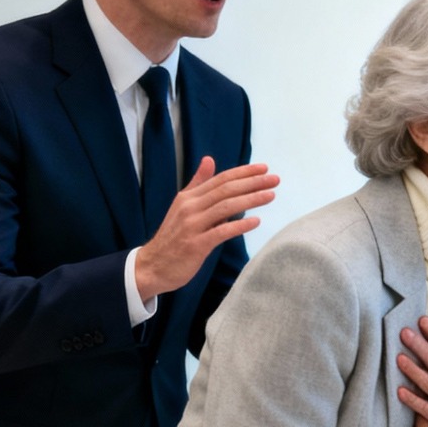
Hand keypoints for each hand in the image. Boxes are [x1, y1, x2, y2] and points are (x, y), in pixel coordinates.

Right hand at [135, 156, 279, 301]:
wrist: (152, 266)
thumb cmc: (173, 237)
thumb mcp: (183, 206)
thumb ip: (197, 184)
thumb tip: (209, 160)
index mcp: (188, 197)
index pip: (220, 179)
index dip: (243, 173)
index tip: (264, 168)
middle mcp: (190, 208)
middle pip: (226, 190)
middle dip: (252, 183)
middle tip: (275, 179)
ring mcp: (192, 226)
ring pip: (226, 208)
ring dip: (251, 200)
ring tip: (270, 195)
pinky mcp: (196, 245)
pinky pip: (221, 232)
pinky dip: (239, 226)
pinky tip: (255, 221)